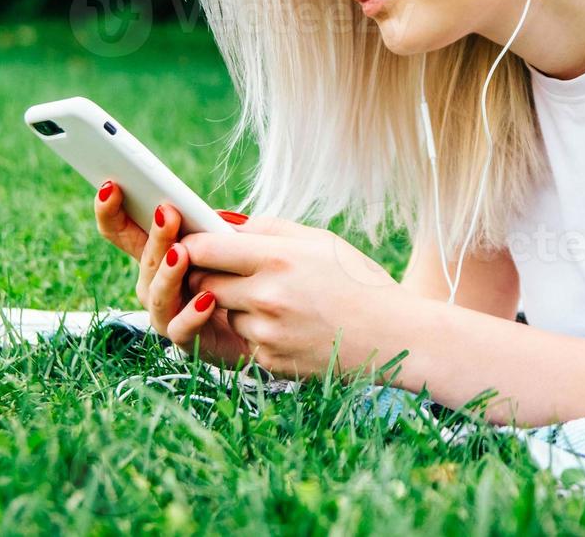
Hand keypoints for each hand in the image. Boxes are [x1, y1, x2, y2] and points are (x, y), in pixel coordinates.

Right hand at [93, 181, 250, 363]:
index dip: (110, 210)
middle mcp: (155, 283)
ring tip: (180, 254)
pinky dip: (192, 313)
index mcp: (159, 253)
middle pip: (143, 258)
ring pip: (157, 293)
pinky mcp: (186, 338)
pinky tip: (208, 298)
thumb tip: (214, 215)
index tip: (110, 186)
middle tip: (166, 212)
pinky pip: (181, 327)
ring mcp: (166, 312)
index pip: (123, 231)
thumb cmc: (241, 275)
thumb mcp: (231, 244)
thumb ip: (217, 230)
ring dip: (167, 273)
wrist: (263, 324)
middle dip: (154, 235)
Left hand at [177, 216, 405, 379]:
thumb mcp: (319, 240)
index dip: (191, 244)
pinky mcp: (269, 361)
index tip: (190, 243)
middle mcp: (267, 296)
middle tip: (226, 270)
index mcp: (279, 258)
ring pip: (222, 312)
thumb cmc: (358, 280)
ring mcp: (266, 333)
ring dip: (234, 305)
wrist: (394, 337)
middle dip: (208, 274)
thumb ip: (268, 228)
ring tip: (277, 300)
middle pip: (204, 282)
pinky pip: (243, 339)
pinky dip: (256, 330)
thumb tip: (222, 223)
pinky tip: (289, 325)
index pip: (206, 248)